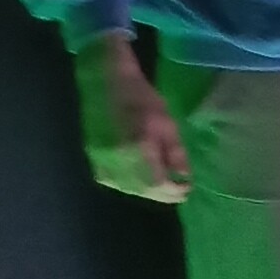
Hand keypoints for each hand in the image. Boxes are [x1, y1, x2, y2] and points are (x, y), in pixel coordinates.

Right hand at [75, 35, 187, 201]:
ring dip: (148, 192)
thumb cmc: (141, 98)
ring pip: (128, 188)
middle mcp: (117, 159)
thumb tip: (183, 178)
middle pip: (142, 189)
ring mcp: (101, 160)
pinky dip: (131, 184)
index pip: (157, 183)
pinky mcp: (92, 159)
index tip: (187, 189)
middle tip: (179, 191)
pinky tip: (143, 179)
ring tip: (164, 188)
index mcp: (138, 147)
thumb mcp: (167, 123)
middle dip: (162, 194)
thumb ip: (176, 154)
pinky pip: (114, 181)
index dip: (174, 191)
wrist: (105, 83)